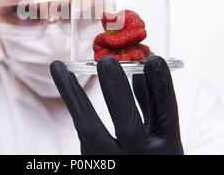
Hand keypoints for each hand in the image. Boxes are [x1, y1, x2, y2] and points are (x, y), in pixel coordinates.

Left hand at [50, 56, 183, 154]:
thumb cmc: (152, 157)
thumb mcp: (162, 138)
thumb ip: (153, 105)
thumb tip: (142, 70)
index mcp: (165, 151)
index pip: (165, 115)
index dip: (162, 86)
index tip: (155, 60)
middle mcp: (137, 159)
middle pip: (126, 125)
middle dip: (116, 90)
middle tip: (107, 62)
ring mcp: (111, 164)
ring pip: (88, 128)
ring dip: (72, 93)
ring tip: (58, 66)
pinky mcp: (91, 163)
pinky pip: (82, 131)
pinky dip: (75, 104)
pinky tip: (66, 84)